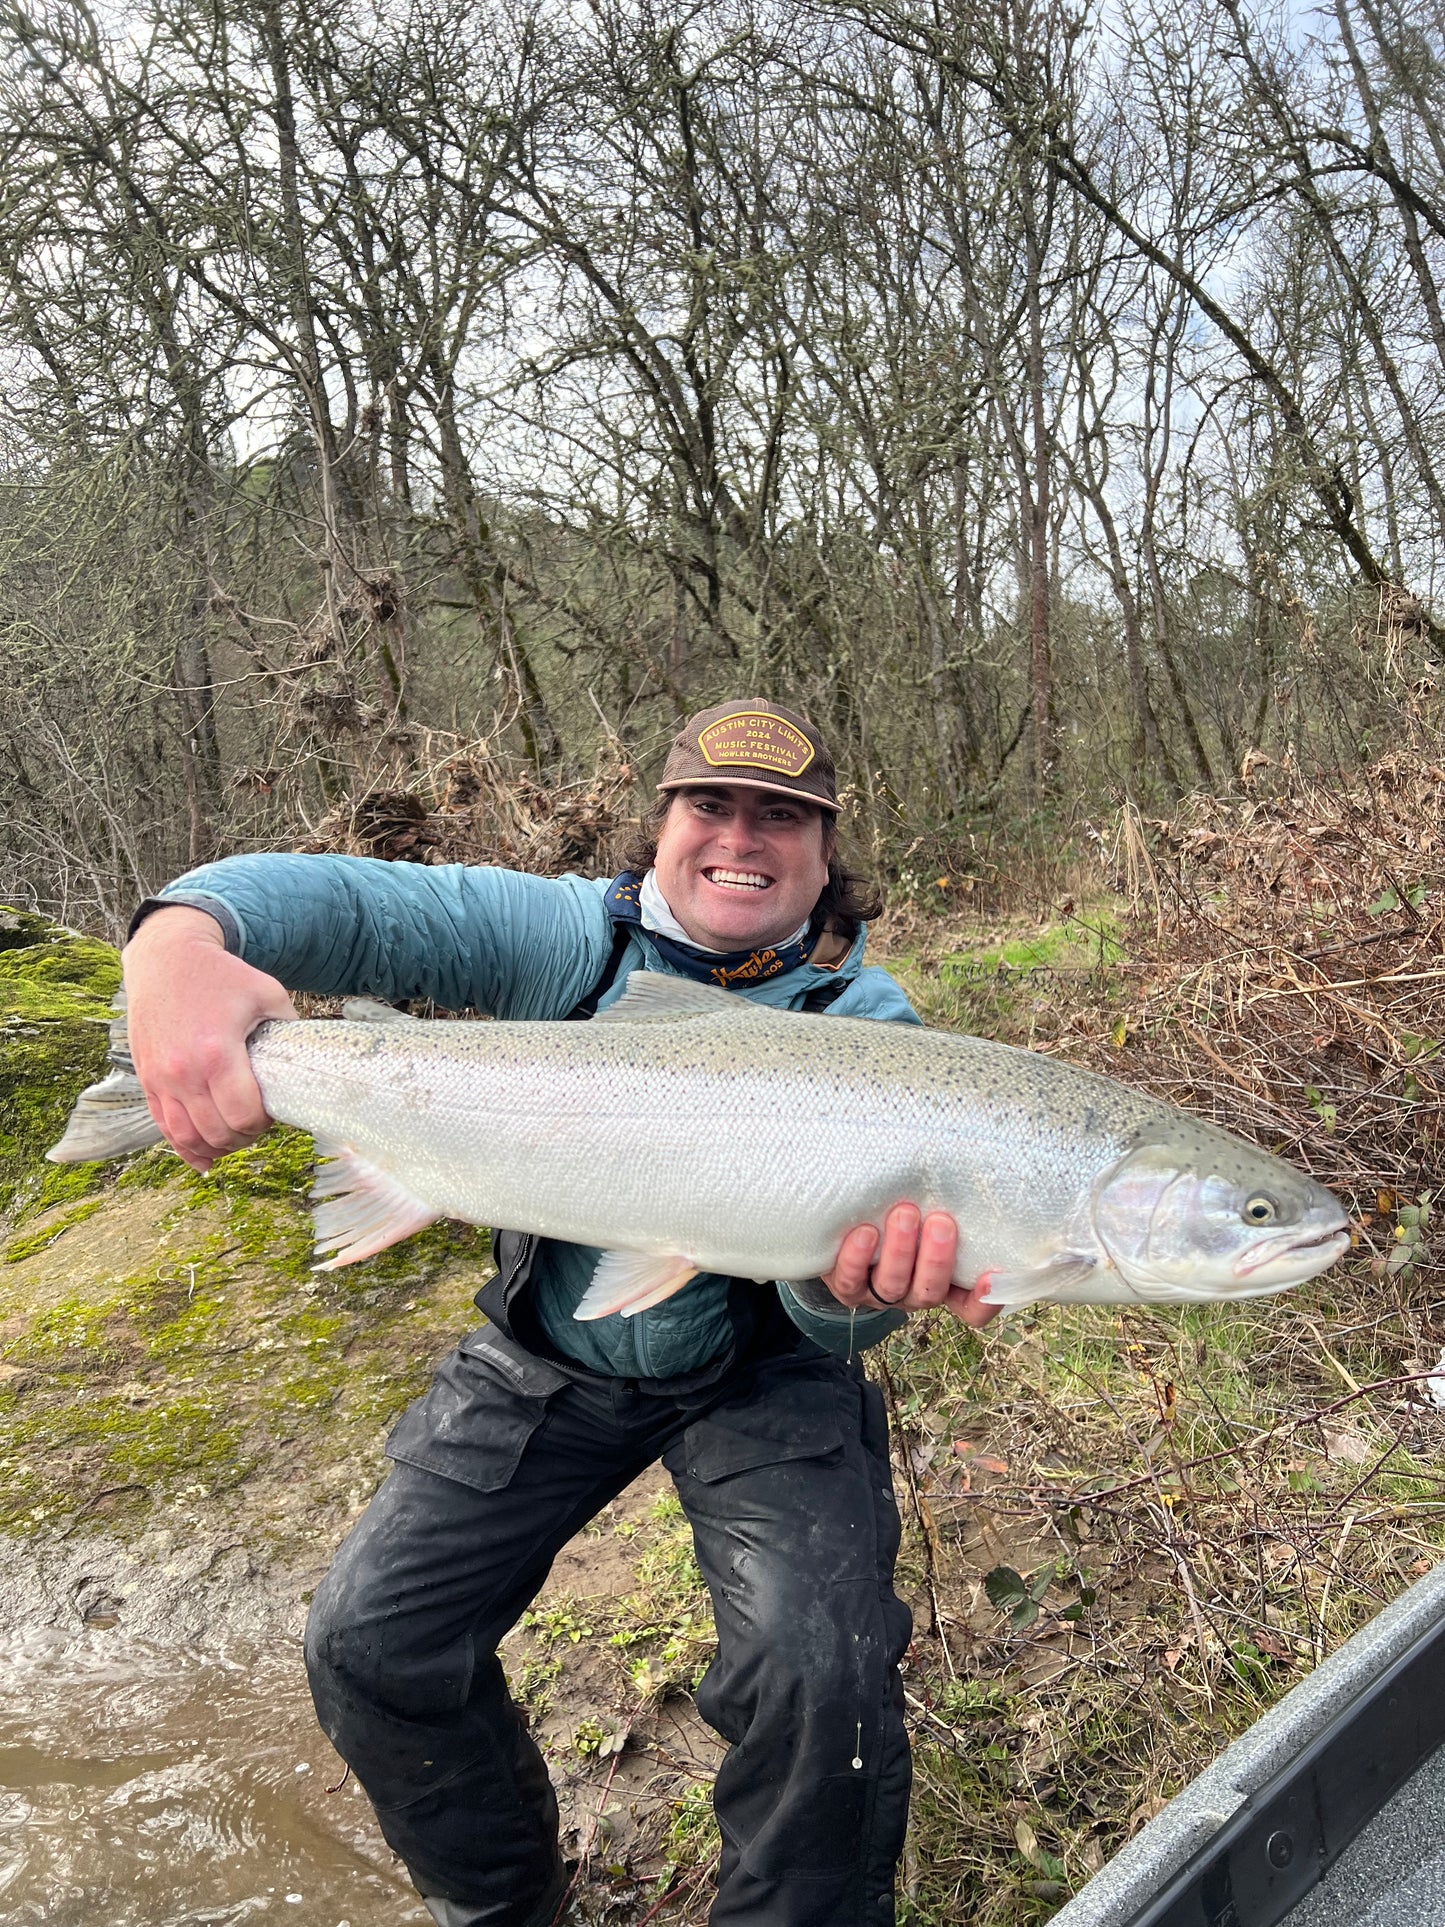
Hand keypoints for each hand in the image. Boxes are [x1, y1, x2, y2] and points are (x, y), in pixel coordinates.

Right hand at [122, 906, 296, 1170]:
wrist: (166, 959)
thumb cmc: (220, 976)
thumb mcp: (267, 993)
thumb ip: (289, 1029)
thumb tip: (307, 1061)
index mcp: (217, 1052)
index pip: (243, 1115)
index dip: (263, 1123)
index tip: (271, 1111)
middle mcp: (183, 1071)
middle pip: (218, 1132)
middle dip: (244, 1137)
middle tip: (256, 1124)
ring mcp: (160, 1078)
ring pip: (188, 1137)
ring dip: (216, 1147)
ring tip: (234, 1139)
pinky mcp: (147, 1080)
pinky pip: (164, 1128)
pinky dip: (185, 1148)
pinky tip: (205, 1159)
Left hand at [822, 1203, 998, 1329]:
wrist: (846, 1221)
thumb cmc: (901, 1207)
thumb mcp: (929, 1207)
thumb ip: (948, 1198)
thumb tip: (972, 1154)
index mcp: (942, 1281)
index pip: (971, 1304)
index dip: (986, 1298)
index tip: (993, 1273)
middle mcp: (913, 1291)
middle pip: (931, 1291)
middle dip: (937, 1259)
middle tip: (941, 1222)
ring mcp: (879, 1293)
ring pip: (893, 1286)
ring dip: (900, 1252)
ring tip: (904, 1214)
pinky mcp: (846, 1286)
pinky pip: (850, 1280)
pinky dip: (857, 1258)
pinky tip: (865, 1232)